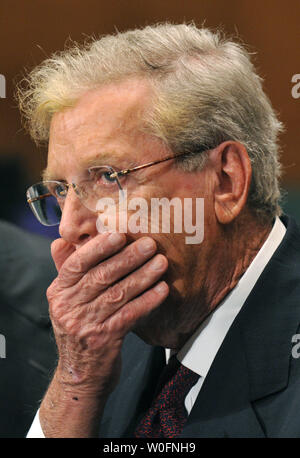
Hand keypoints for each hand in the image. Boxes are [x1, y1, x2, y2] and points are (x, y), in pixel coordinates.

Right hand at [47, 231, 168, 397]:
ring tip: (161, 263)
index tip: (119, 234)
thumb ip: (66, 271)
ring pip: (118, 294)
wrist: (80, 377)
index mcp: (58, 292)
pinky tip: (162, 290)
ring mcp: (85, 325)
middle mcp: (68, 308)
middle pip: (101, 276)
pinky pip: (130, 315)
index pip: (77, 264)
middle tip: (150, 244)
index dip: (99, 247)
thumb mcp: (66, 302)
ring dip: (143, 276)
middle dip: (128, 258)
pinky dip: (148, 301)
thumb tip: (62, 240)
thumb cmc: (79, 330)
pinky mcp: (104, 340)